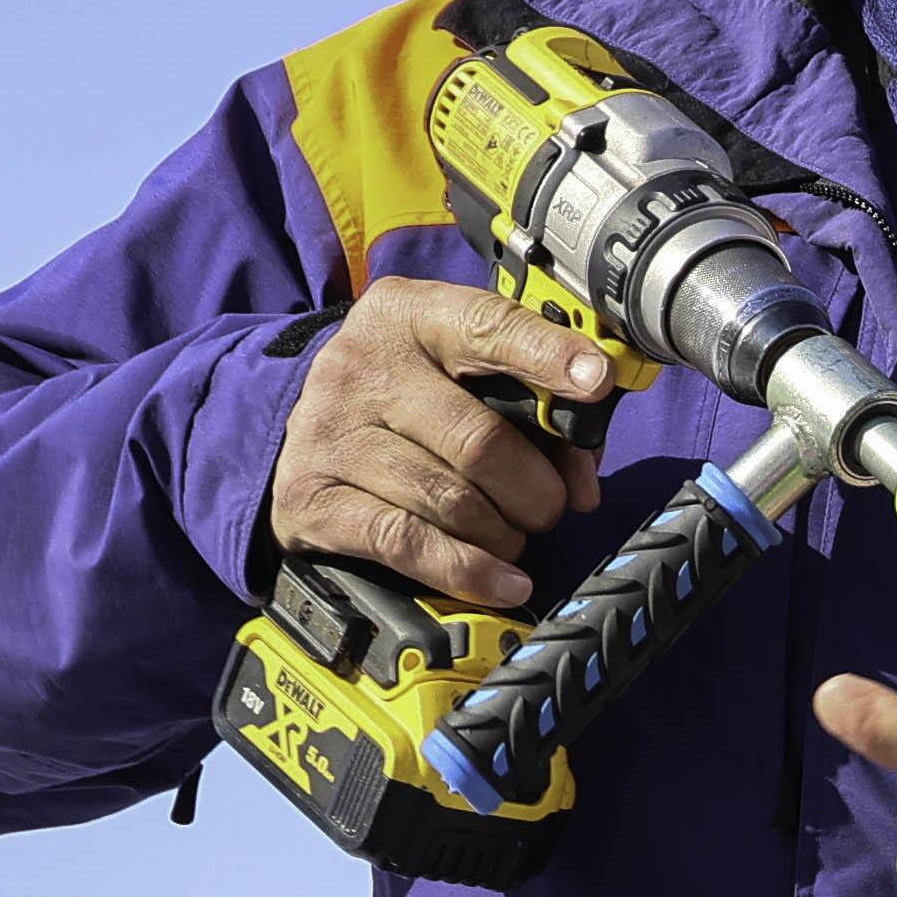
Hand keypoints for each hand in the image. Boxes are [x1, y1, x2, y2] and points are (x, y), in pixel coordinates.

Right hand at [275, 282, 619, 609]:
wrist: (301, 429)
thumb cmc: (406, 398)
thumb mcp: (460, 371)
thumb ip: (530, 404)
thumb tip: (581, 476)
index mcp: (409, 316)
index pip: (486, 327)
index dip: (546, 356)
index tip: (595, 380)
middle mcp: (363, 366)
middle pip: (481, 440)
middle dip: (535, 490)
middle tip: (547, 506)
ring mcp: (331, 432)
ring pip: (451, 499)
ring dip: (503, 533)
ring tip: (511, 534)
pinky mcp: (313, 498)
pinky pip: (408, 543)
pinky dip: (469, 570)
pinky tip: (502, 580)